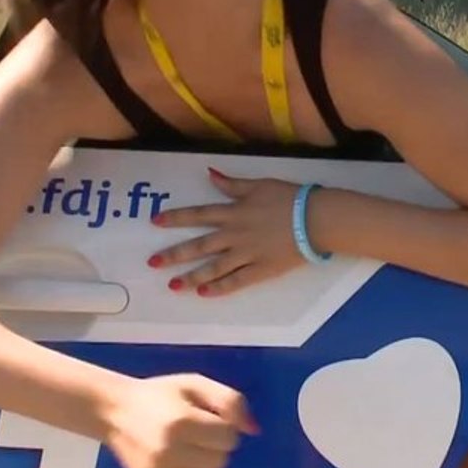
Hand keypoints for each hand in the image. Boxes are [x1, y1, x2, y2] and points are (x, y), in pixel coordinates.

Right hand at [103, 373, 257, 467]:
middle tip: (197, 429)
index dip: (224, 425)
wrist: (116, 413)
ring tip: (187, 443)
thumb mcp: (196, 384)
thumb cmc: (160, 395)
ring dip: (206, 460)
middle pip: (221, 460)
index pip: (229, 437)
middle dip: (216, 444)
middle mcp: (168, 452)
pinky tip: (178, 458)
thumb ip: (230, 402)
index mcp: (180, 422)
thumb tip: (253, 429)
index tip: (207, 417)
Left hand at [148, 168, 308, 296]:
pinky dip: (219, 288)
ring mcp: (246, 254)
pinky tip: (204, 293)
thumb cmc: (290, 198)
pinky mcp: (260, 270)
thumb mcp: (259, 185)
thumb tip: (209, 174)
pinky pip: (236, 281)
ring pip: (213, 267)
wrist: (315, 219)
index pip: (199, 215)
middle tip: (153, 262)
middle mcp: (235, 235)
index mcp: (234, 212)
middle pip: (199, 245)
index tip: (156, 222)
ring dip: (191, 276)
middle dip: (174, 254)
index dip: (176, 218)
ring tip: (173, 285)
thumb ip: (233, 184)